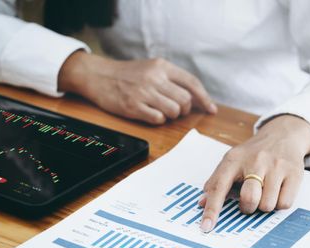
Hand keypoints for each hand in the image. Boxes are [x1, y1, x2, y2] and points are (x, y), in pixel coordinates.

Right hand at [58, 51, 216, 123]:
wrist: (98, 76)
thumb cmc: (129, 74)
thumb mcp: (152, 67)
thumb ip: (172, 79)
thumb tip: (195, 97)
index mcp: (162, 66)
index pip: (192, 83)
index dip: (204, 98)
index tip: (211, 109)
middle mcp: (154, 78)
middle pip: (185, 100)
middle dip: (184, 109)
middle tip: (176, 110)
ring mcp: (143, 93)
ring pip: (173, 111)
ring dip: (172, 115)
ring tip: (162, 110)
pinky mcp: (133, 107)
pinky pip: (158, 119)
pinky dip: (159, 120)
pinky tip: (151, 114)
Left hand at [199, 115, 309, 231]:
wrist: (283, 135)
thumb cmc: (253, 154)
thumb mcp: (232, 161)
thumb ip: (217, 181)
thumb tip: (202, 203)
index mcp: (234, 159)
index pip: (219, 187)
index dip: (212, 209)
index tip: (206, 226)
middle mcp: (255, 161)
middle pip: (249, 199)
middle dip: (248, 208)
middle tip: (249, 201)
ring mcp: (276, 166)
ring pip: (267, 205)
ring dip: (264, 205)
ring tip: (265, 192)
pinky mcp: (294, 173)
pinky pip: (284, 203)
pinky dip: (279, 203)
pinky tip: (277, 190)